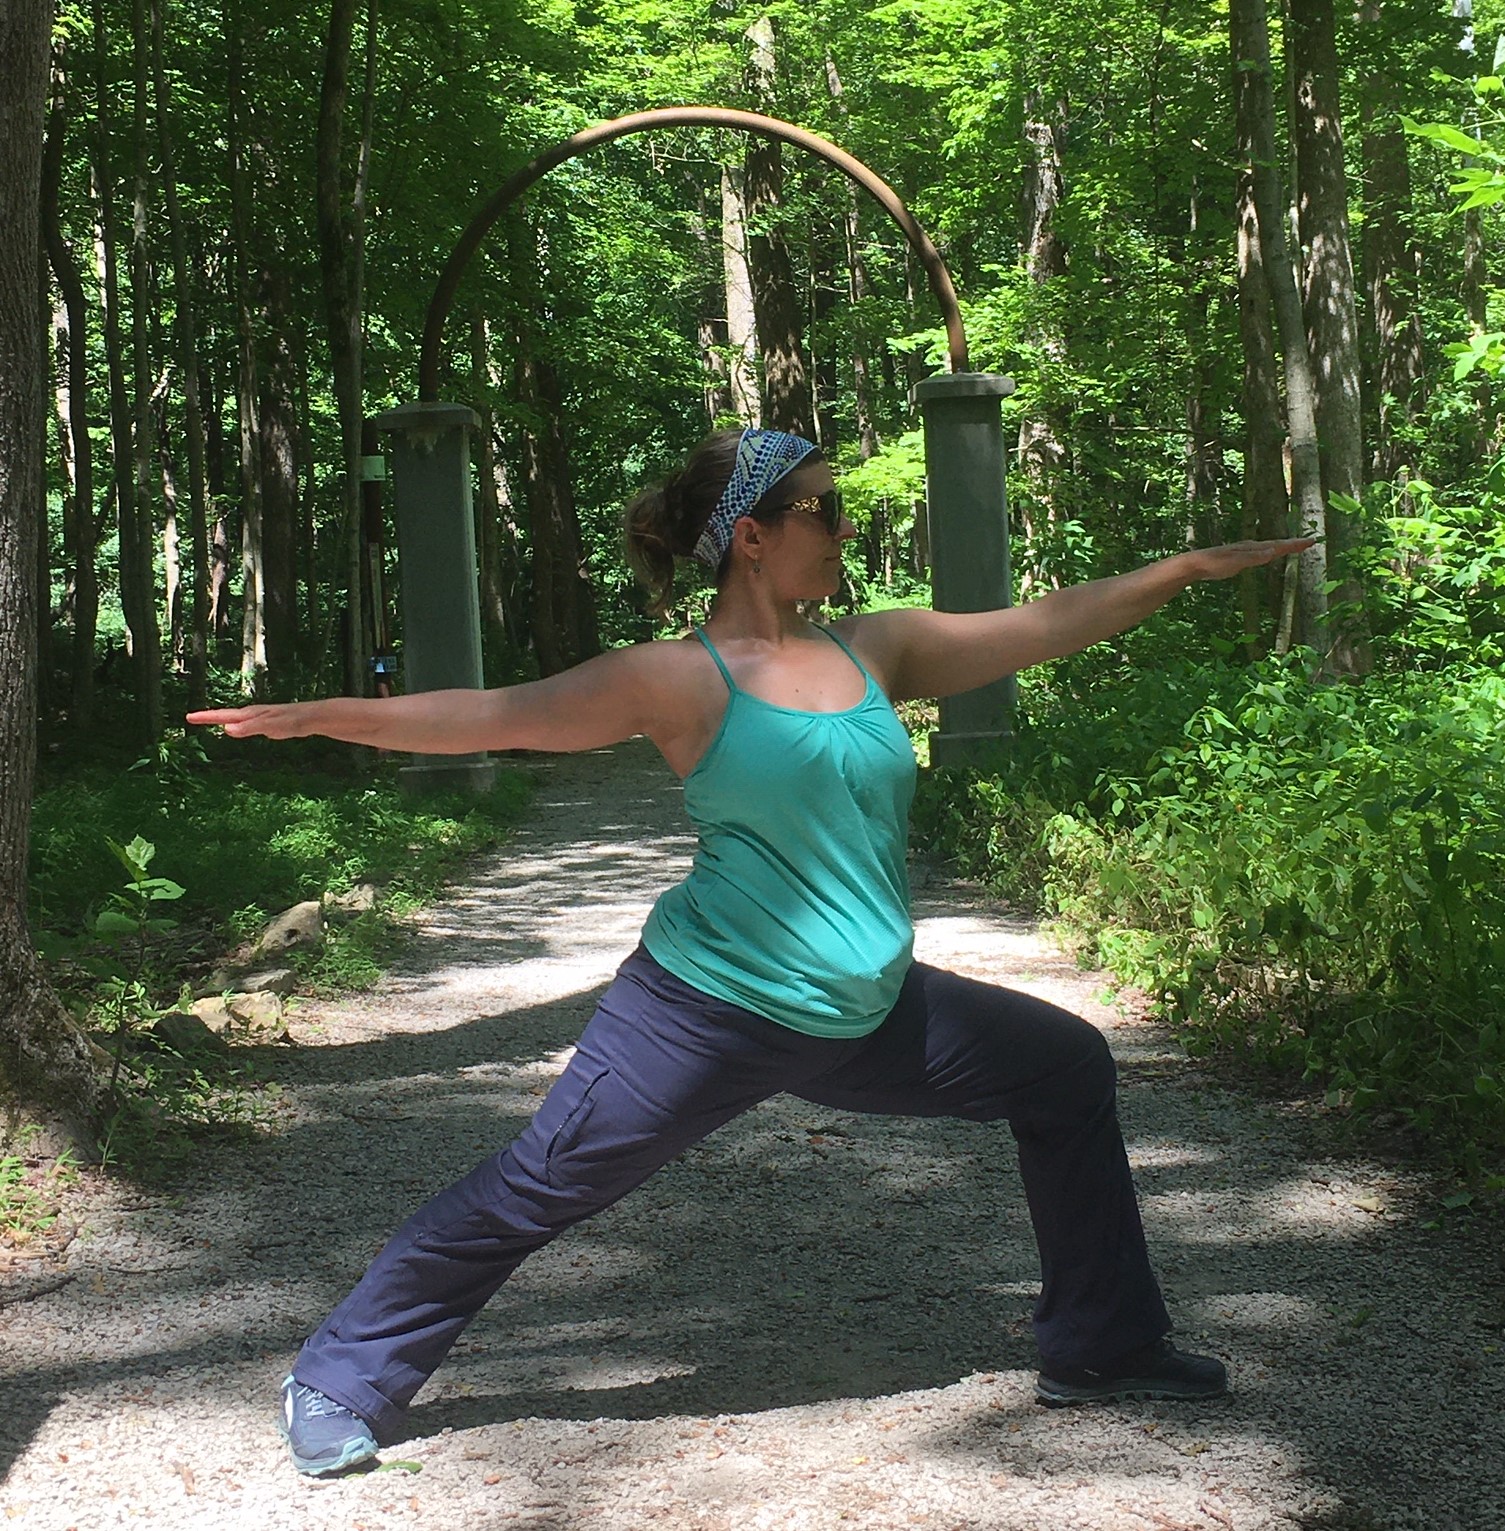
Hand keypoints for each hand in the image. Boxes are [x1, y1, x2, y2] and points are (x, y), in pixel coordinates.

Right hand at [185, 704, 310, 739]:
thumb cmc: (292, 721)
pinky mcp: (268, 724)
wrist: (312, 717)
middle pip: (226, 716)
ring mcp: (260, 718)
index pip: (222, 716)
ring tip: (208, 721)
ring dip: (220, 720)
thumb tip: (226, 730)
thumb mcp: (269, 726)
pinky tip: (238, 730)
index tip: (188, 717)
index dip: (206, 717)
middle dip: (208, 717)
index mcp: (250, 715)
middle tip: (190, 718)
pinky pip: (246, 725)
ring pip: (236, 719)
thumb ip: (249, 728)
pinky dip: (236, 726)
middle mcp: (252, 714)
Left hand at [1183, 537, 1315, 581]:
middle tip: (1309, 542)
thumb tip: (1273, 551)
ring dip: (1281, 546)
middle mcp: (1249, 547)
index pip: (1278, 545)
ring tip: (1292, 546)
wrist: (1194, 564)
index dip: (1294, 544)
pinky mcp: (1237, 557)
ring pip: (1267, 547)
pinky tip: (1266, 555)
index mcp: (1252, 548)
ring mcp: (1243, 551)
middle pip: (1275, 544)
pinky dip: (1268, 552)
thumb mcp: (1236, 562)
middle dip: (1292, 544)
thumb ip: (1254, 557)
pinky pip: (1259, 553)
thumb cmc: (1214, 564)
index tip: (1311, 541)